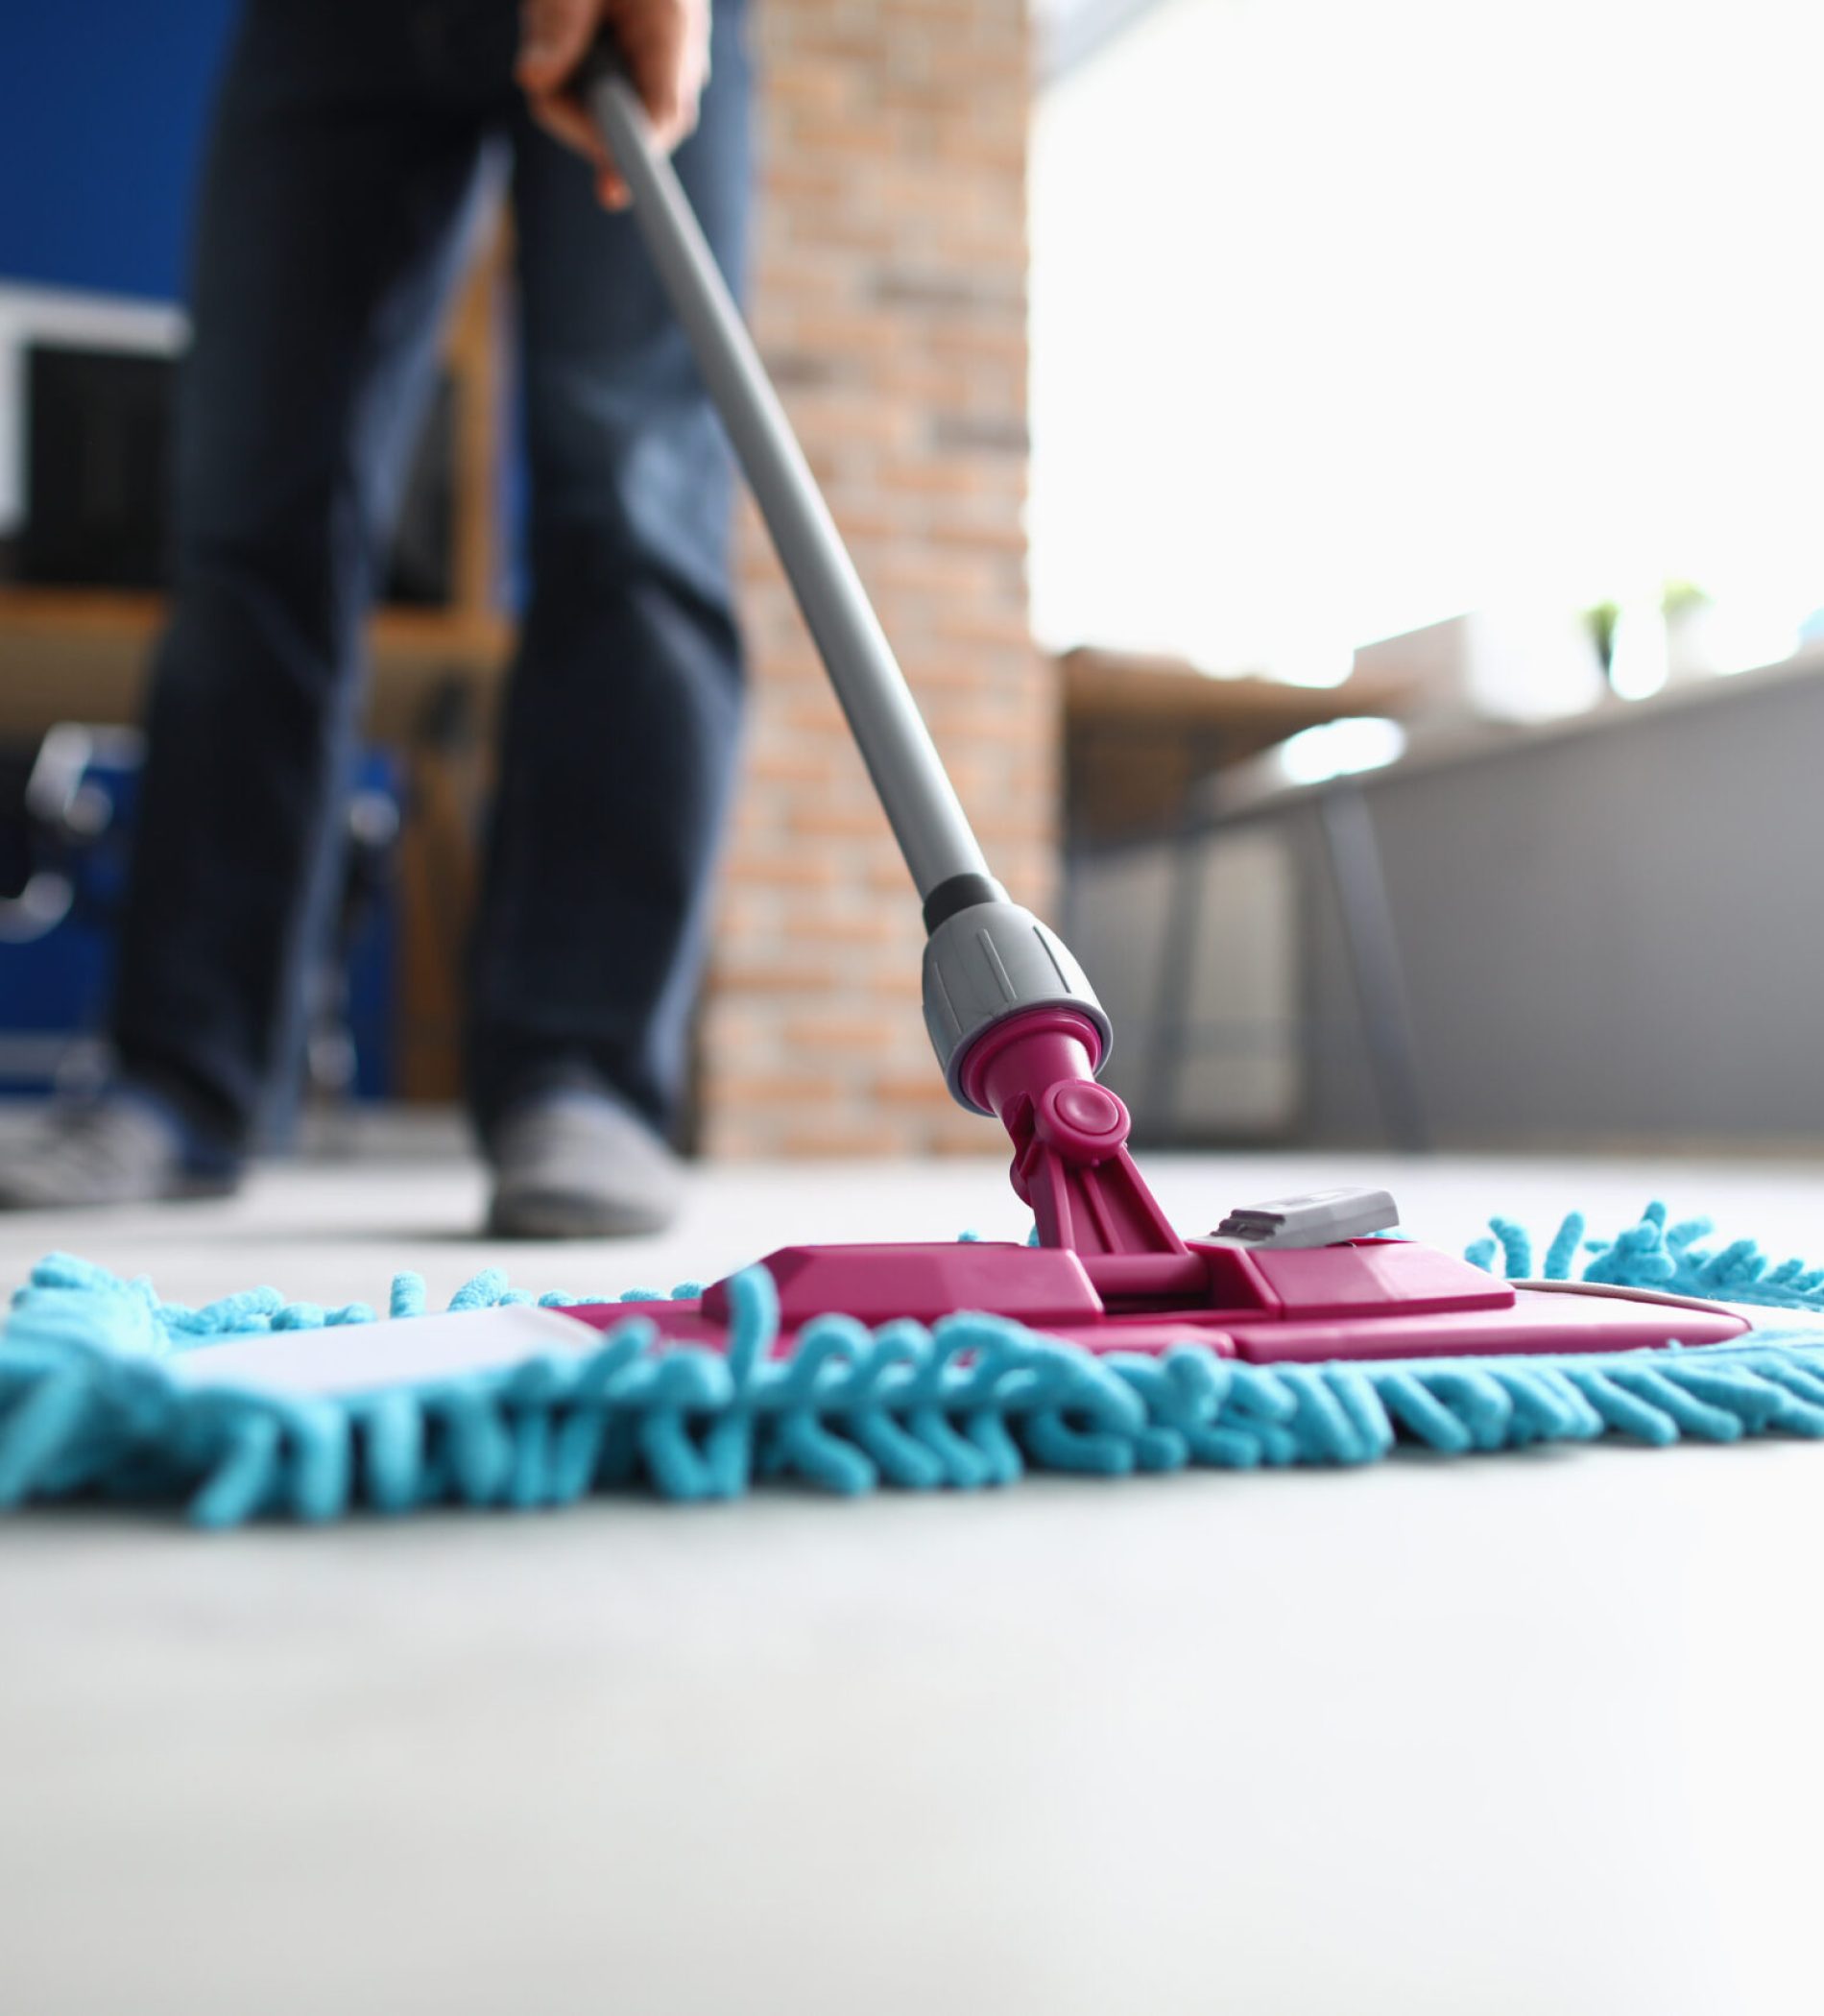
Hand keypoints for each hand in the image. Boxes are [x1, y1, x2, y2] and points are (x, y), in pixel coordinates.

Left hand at [517, 0, 710, 208]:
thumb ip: (556, 25)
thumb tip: (532, 83)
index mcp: (673, 32)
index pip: (661, 115)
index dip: (636, 156)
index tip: (612, 192)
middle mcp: (678, 66)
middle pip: (630, 132)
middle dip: (574, 114)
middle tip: (541, 70)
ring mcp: (663, 78)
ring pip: (607, 125)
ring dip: (568, 93)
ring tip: (563, 29)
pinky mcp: (644, 84)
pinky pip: (602, 111)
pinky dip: (573, 87)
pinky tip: (575, 44)